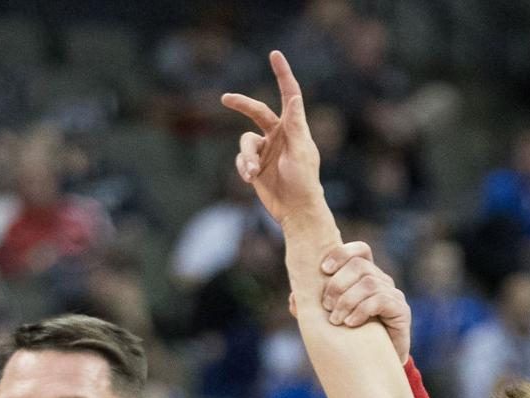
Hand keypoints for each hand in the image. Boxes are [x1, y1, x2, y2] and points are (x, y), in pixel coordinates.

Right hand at [222, 51, 324, 225]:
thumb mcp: (301, 151)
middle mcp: (278, 135)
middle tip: (225, 99)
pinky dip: (243, 167)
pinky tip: (251, 179)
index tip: (274, 54)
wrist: (295, 211)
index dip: (282, 73)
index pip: (288, 94)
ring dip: (245, 157)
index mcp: (293, 127)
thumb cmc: (304, 181)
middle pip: (256, 111)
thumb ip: (296, 124)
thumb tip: (294, 97)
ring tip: (252, 173)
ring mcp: (266, 151)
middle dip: (240, 104)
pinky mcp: (255, 166)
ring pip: (245, 142)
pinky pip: (241, 159)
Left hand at [314, 240, 411, 361]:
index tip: (323, 269)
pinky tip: (350, 324)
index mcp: (366, 276)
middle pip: (360, 265)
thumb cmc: (351, 338)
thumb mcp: (329, 320)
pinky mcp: (401, 310)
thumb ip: (313, 308)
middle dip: (337, 284)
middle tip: (326, 305)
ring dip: (346, 301)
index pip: (360, 250)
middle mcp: (381, 280)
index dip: (342, 253)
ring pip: (368, 283)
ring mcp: (393, 294)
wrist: (375, 366)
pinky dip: (361, 311)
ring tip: (336, 320)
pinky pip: (380, 300)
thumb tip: (294, 298)